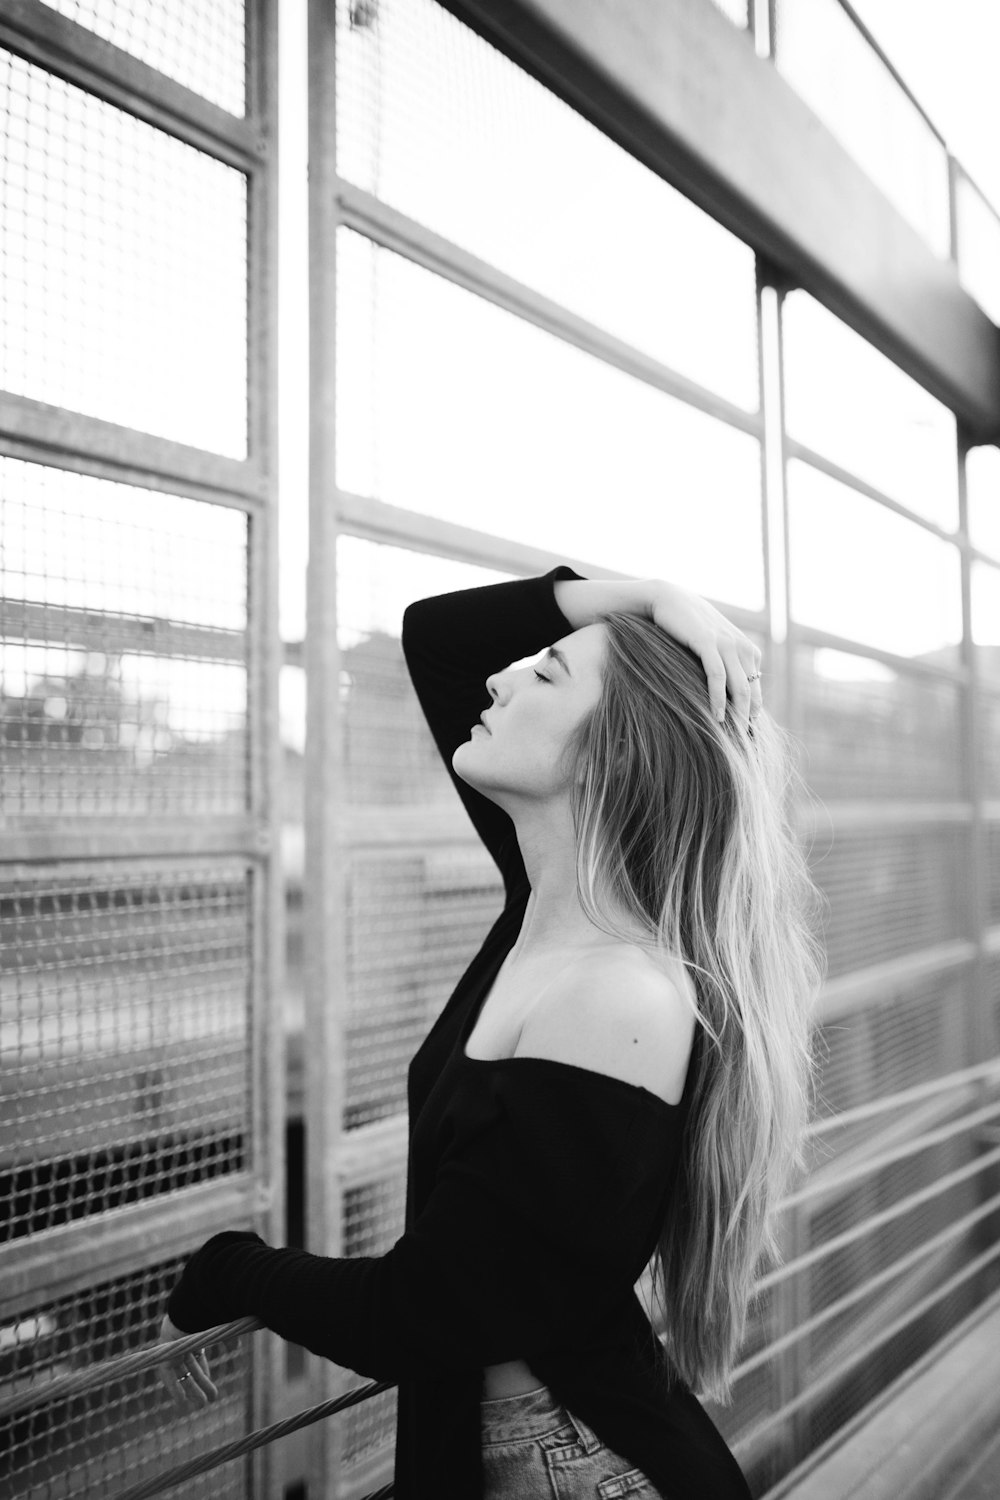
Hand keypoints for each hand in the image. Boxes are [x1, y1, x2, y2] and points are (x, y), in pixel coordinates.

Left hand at [156, 1311, 218, 1411]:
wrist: (193, 1306)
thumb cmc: (210, 1311)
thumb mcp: (223, 1326)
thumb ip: (228, 1339)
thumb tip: (236, 1347)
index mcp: (195, 1334)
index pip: (198, 1359)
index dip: (204, 1374)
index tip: (211, 1387)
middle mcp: (183, 1342)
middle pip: (191, 1368)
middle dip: (200, 1384)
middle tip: (210, 1399)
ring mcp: (174, 1348)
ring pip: (182, 1373)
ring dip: (191, 1390)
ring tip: (201, 1405)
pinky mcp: (165, 1352)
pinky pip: (168, 1374)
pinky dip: (174, 1388)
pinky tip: (182, 1403)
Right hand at [650, 582, 762, 727]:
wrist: (668, 598)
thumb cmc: (687, 627)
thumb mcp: (712, 645)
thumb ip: (724, 664)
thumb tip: (724, 696)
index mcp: (748, 650)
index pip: (755, 688)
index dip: (751, 712)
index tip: (742, 733)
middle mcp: (743, 646)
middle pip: (752, 691)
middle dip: (747, 718)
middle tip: (740, 743)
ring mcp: (727, 643)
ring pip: (739, 686)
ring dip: (736, 713)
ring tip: (729, 734)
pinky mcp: (708, 642)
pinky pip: (717, 676)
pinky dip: (718, 699)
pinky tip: (716, 716)